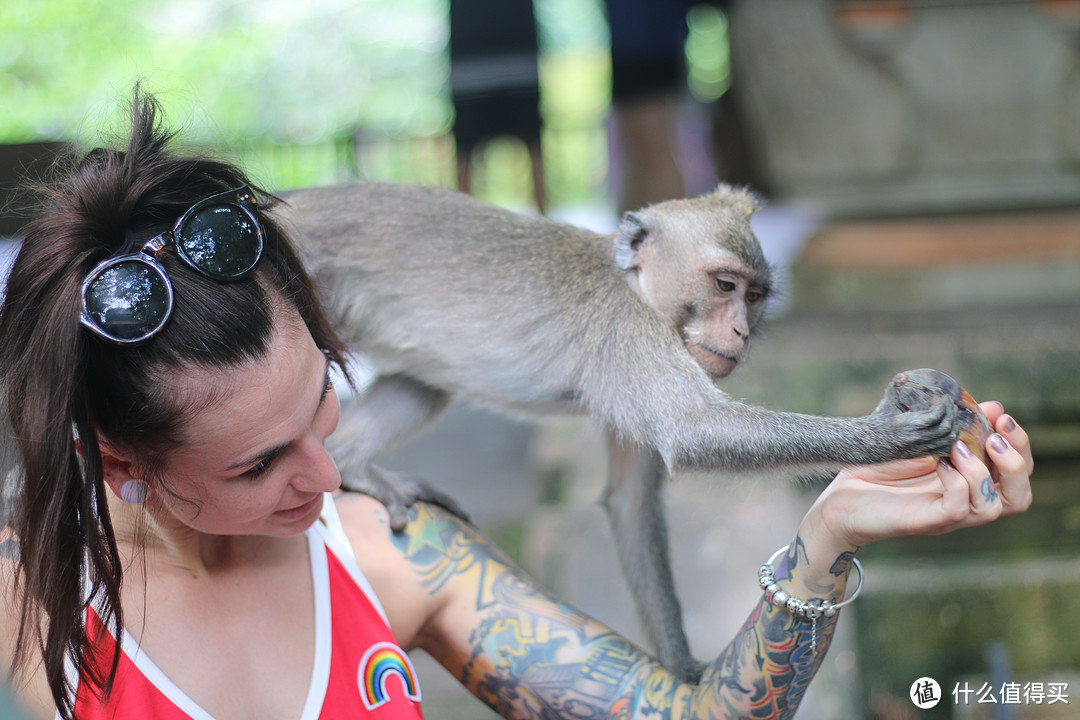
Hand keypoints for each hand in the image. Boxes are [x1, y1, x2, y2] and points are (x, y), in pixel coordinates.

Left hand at [806, 402, 1032, 551]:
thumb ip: (953, 426)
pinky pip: (958, 509)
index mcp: (970, 484)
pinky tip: (940, 463)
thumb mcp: (920, 441)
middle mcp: (966, 503)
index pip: (1018, 473)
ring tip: (958, 446)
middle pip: (1018, 497)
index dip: (1020, 445)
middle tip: (994, 434)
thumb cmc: (879, 471)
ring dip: (982, 471)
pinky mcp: (927, 521)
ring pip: (992, 507)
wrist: (840, 501)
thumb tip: (992, 405)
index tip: (1002, 416)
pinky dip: (956, 483)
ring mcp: (948, 516)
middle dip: (1015, 462)